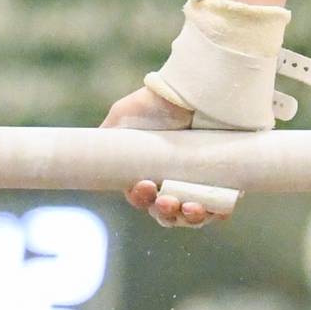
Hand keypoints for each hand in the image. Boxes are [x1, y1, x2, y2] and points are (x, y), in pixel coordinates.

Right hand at [100, 86, 227, 228]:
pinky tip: (210, 208)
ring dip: (189, 219)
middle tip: (168, 201)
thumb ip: (104, 137)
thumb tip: (84, 155)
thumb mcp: (122, 117)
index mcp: (150, 172)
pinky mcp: (226, 181)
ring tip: (189, 207)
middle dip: (166, 213)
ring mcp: (200, 183)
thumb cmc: (156, 102)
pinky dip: (216, 213)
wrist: (192, 90)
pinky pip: (221, 208)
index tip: (145, 186)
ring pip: (193, 217)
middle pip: (169, 214)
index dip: (143, 199)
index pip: (144, 198)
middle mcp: (175, 181)